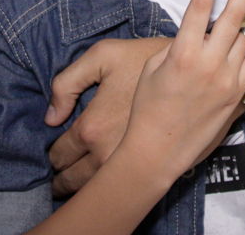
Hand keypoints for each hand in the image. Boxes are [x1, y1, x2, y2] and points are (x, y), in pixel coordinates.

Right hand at [45, 0, 244, 194]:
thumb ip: (177, 47)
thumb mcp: (154, 69)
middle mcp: (208, 63)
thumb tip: (195, 35)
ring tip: (244, 10)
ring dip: (241, 25)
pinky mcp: (237, 96)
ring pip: (243, 38)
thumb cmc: (148, 108)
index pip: (198, 5)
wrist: (157, 151)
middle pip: (231, 14)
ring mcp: (226, 80)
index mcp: (182, 53)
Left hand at [46, 37, 169, 195]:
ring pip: (95, 188)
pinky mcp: (151, 166)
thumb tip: (51, 119)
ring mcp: (130, 162)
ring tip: (77, 177)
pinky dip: (109, 183)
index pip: (60, 155)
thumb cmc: (145, 58)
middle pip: (73, 180)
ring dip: (82, 184)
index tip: (54, 153)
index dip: (53, 155)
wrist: (193, 69)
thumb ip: (66, 83)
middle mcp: (108, 153)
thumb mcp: (102, 56)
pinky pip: (121, 184)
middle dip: (63, 176)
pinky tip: (107, 173)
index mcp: (93, 128)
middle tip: (60, 171)